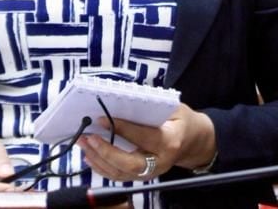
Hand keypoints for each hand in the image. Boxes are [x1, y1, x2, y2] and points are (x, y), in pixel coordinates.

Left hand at [77, 103, 215, 180]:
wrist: (194, 142)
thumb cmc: (182, 121)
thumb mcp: (174, 108)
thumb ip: (152, 106)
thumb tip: (121, 101)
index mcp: (170, 141)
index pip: (143, 137)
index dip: (122, 128)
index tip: (101, 119)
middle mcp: (160, 162)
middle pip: (129, 164)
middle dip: (106, 152)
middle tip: (88, 137)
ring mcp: (151, 173)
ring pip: (121, 173)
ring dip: (98, 160)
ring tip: (83, 143)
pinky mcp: (143, 176)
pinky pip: (119, 176)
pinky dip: (102, 167)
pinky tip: (90, 156)